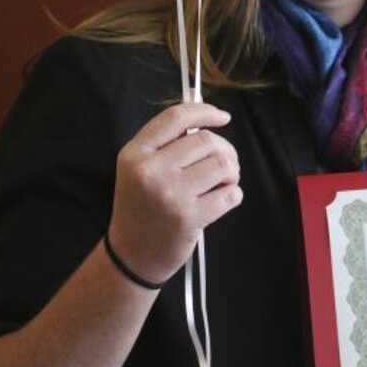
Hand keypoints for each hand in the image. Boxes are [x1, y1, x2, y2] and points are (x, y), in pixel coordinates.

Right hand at [108, 102, 241, 287]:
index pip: (175, 118)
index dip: (204, 111)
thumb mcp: (138, 169)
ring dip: (231, 172)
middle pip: (205, 140)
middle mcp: (150, 171)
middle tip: (225, 164)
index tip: (223, 117)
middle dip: (224, 148)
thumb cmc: (142, 207)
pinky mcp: (188, 218)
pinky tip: (223, 199)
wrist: (132, 255)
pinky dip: (234, 194)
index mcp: (135, 153)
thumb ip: (166, 143)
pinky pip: (230, 193)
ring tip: (224, 181)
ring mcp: (170, 194)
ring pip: (222, 164)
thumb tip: (207, 119)